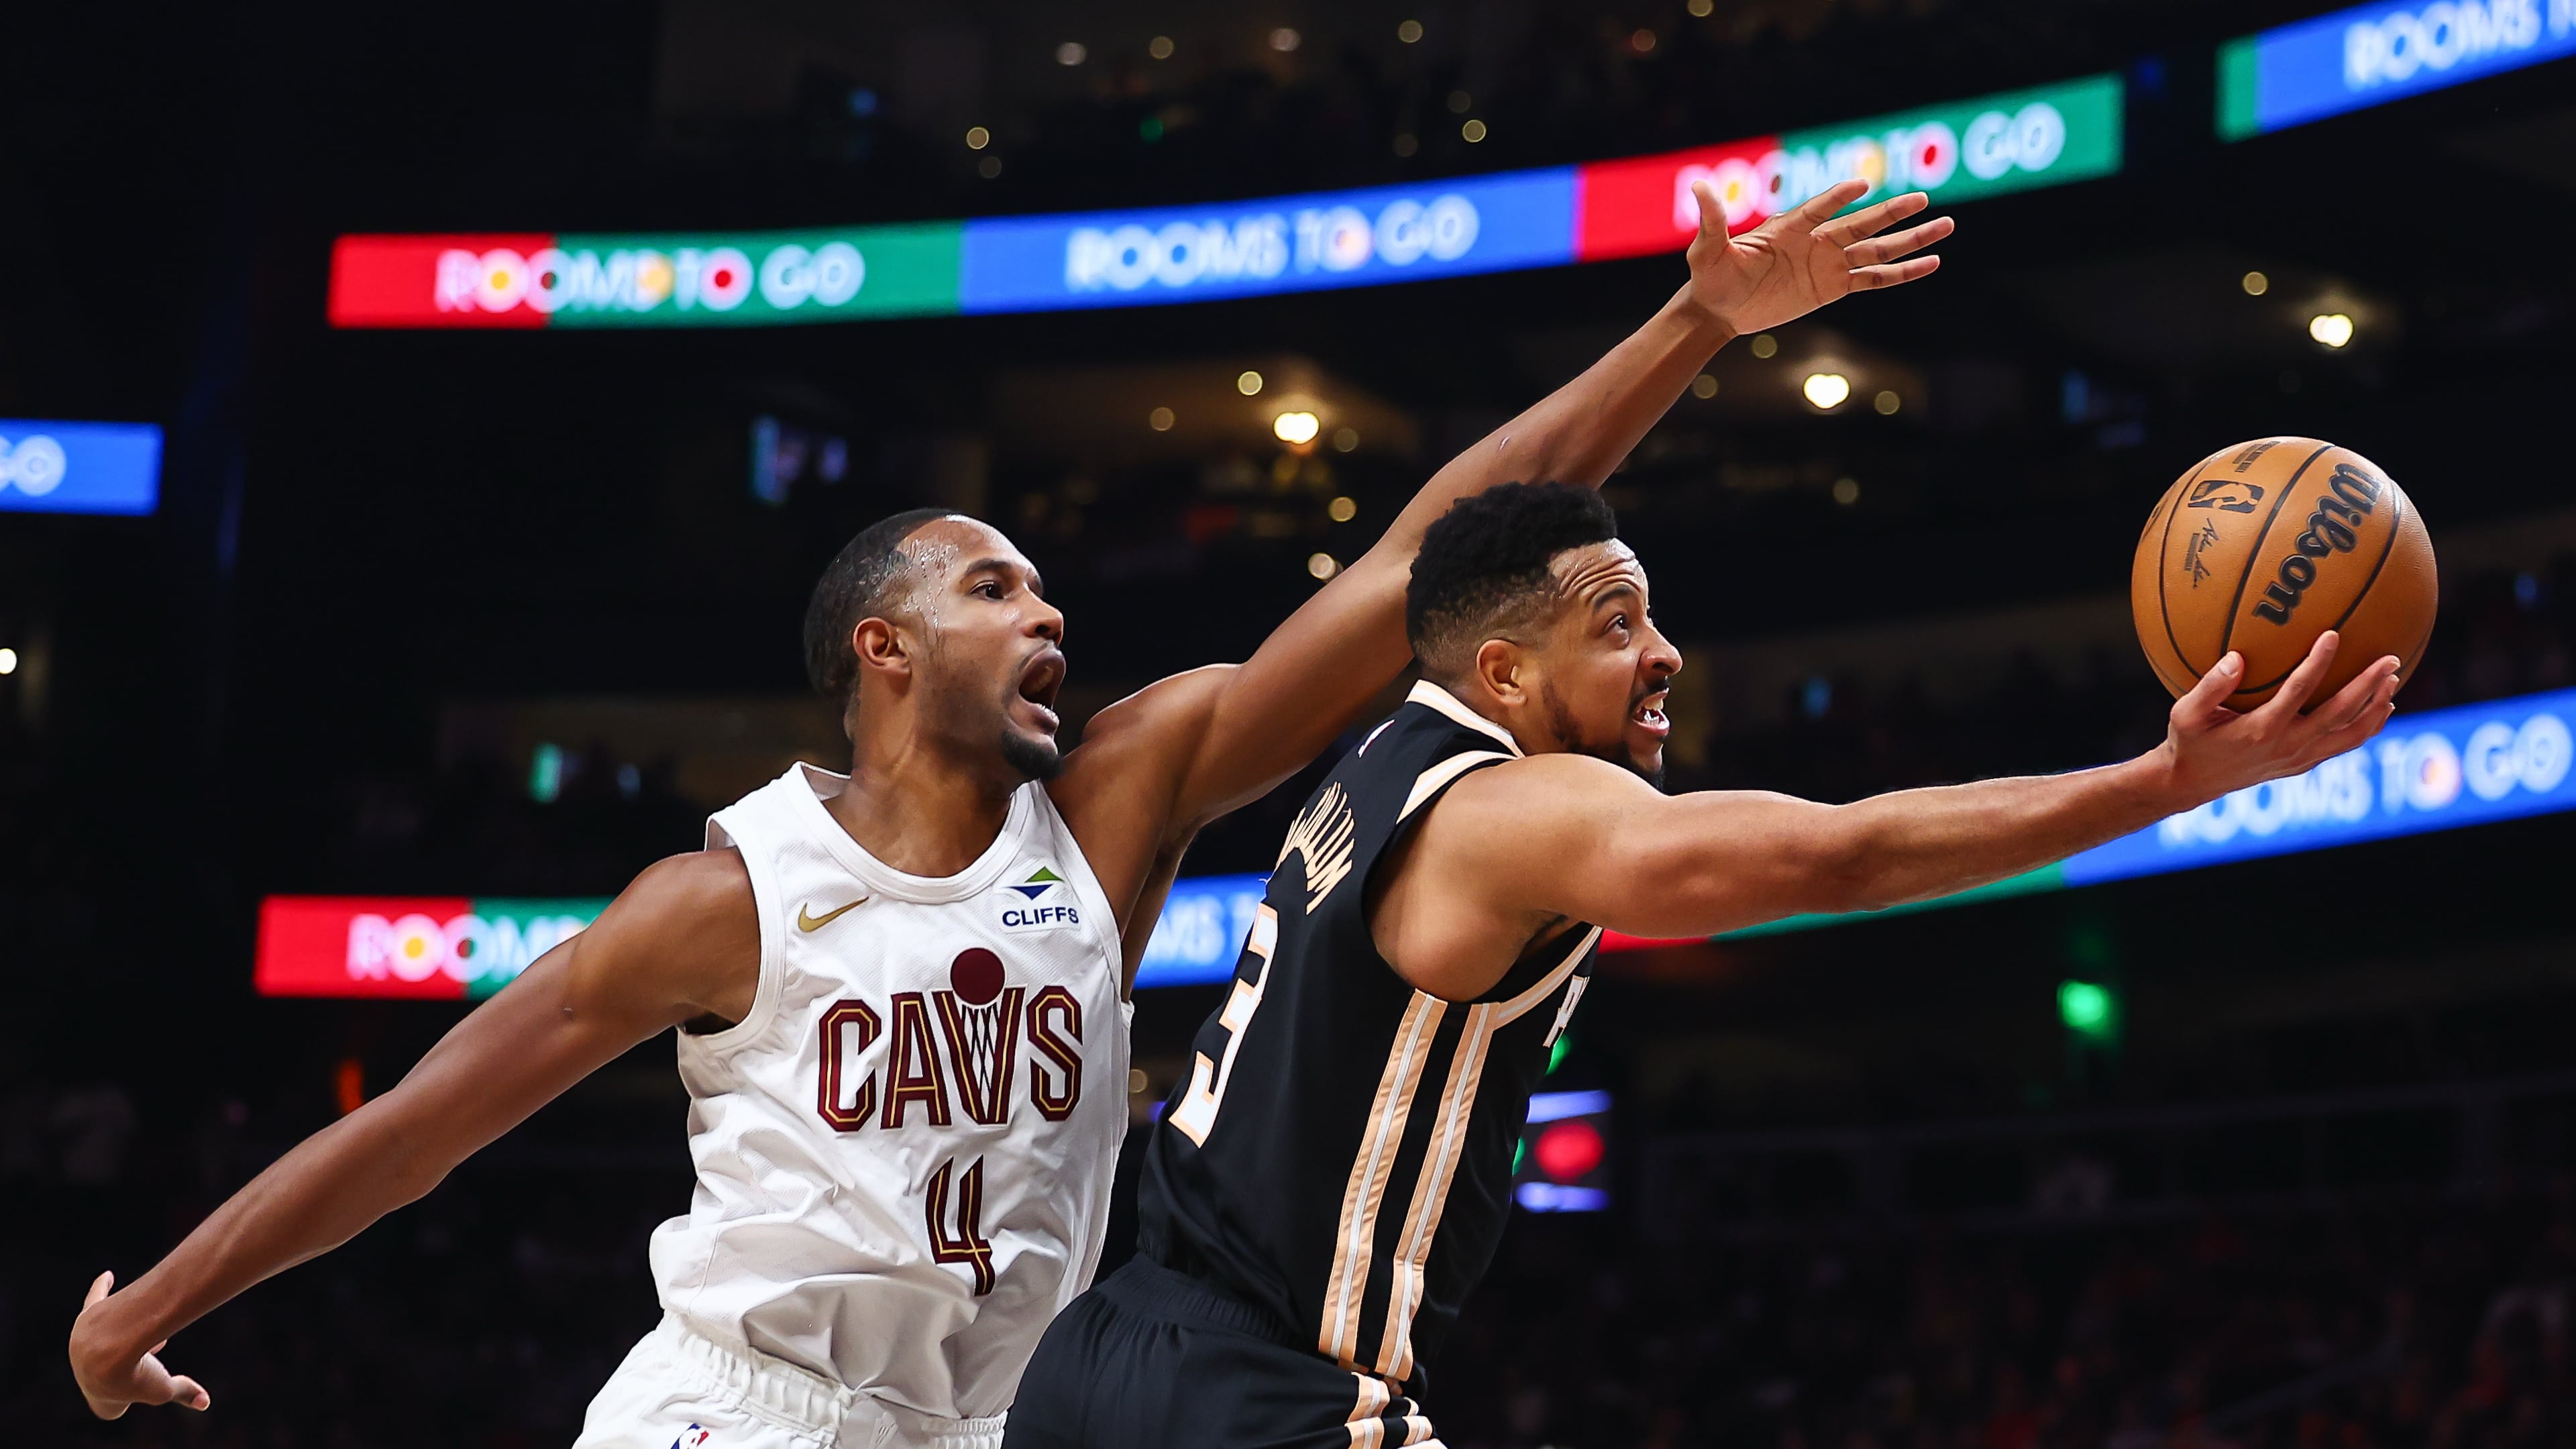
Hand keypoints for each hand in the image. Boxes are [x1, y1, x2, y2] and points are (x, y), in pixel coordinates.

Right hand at [69, 1271, 209, 1419]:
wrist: (111, 1348)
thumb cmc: (136, 1374)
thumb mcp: (164, 1389)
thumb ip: (183, 1392)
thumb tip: (204, 1402)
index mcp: (100, 1397)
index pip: (111, 1406)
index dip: (128, 1399)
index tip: (141, 1389)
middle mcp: (84, 1372)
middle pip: (113, 1369)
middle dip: (135, 1364)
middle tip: (156, 1353)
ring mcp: (83, 1345)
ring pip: (108, 1340)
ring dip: (131, 1338)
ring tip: (153, 1335)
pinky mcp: (88, 1318)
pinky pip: (93, 1300)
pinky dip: (101, 1288)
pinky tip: (109, 1276)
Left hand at [1684, 177, 1951, 336]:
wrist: (1720, 308)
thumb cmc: (1712, 276)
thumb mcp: (1708, 249)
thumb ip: (1712, 219)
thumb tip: (1697, 186)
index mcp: (1790, 227)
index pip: (1819, 209)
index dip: (1837, 198)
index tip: (1861, 185)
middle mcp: (1817, 240)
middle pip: (1862, 224)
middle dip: (1892, 212)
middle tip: (1924, 198)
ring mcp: (1829, 263)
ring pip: (1878, 249)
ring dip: (1911, 239)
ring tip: (1946, 225)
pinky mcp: (1834, 286)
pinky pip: (1875, 279)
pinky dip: (1902, 273)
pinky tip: (1931, 263)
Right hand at [2159, 632, 2400, 805]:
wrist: (2192, 783)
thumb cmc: (2188, 741)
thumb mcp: (2186, 713)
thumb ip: (2210, 686)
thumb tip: (2237, 657)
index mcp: (2261, 729)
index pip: (2298, 691)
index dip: (2318, 663)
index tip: (2333, 634)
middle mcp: (2288, 746)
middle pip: (2341, 714)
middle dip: (2369, 686)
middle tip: (2391, 659)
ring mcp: (2300, 758)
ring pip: (2352, 735)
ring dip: (2376, 708)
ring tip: (2393, 682)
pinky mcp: (2304, 765)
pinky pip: (2344, 745)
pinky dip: (2367, 726)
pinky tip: (2377, 706)